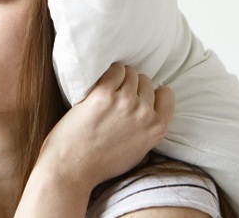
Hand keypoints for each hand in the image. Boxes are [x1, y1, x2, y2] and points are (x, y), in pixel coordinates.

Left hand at [34, 63, 174, 191]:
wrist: (73, 167)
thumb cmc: (102, 163)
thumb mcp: (139, 151)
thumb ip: (149, 129)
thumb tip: (149, 108)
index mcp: (157, 128)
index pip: (166, 94)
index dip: (151, 94)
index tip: (139, 97)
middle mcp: (144, 113)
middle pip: (146, 81)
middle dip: (133, 87)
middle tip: (117, 98)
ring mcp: (125, 102)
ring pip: (130, 73)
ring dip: (119, 78)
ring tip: (107, 92)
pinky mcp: (103, 94)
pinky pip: (114, 70)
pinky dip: (108, 73)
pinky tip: (99, 84)